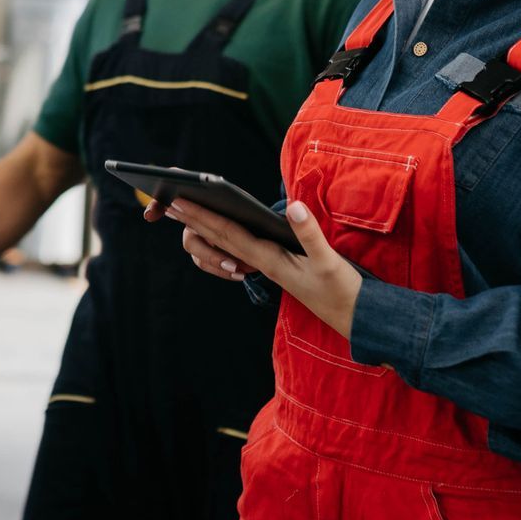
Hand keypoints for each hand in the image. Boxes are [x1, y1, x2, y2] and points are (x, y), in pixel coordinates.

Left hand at [168, 200, 361, 338]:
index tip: (180, 201)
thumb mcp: (329, 262)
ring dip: (206, 230)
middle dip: (194, 220)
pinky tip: (221, 228)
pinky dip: (226, 238)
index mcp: (270, 261)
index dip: (203, 217)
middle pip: (220, 239)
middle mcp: (263, 264)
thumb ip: (310, 234)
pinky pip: (243, 251)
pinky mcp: (276, 267)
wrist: (354, 318)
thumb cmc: (342, 290)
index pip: (229, 235)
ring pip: (228, 247)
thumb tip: (292, 206)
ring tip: (186, 213)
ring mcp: (268, 267)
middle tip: (167, 202)